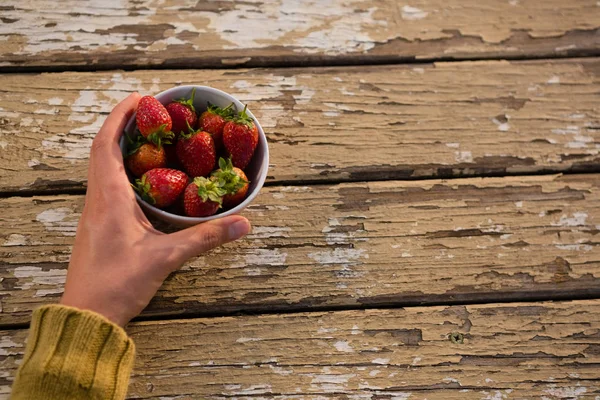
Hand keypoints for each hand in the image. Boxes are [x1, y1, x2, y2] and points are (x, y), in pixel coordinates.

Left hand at [61, 93, 250, 325]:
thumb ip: (205, 238)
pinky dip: (125, 171)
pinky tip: (146, 180)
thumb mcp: (166, 257)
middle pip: (104, 149)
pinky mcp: (100, 225)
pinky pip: (109, 185)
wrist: (86, 316)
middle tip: (152, 115)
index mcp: (109, 197)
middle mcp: (98, 199)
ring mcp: (96, 212)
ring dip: (123, 147)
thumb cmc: (117, 284)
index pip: (107, 144)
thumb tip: (242, 223)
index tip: (139, 98)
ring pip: (104, 167)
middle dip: (125, 126)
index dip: (121, 117)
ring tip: (152, 140)